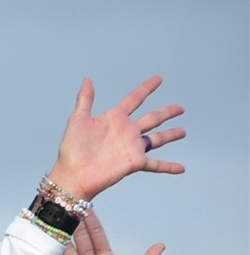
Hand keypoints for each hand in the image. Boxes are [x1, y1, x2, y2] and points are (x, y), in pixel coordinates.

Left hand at [49, 76, 184, 200]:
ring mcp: (132, 147)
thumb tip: (87, 79)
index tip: (158, 79)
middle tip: (180, 107)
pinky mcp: (134, 162)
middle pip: (152, 118)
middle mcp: (126, 132)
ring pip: (158, 138)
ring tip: (183, 131)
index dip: (146, 88)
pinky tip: (181, 168)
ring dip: (171, 134)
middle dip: (166, 112)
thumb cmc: (71, 151)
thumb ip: (85, 100)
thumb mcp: (77, 120)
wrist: (73, 176)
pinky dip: (169, 166)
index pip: (135, 99)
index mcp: (115, 118)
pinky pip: (156, 164)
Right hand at [54, 214, 162, 254]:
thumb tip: (161, 244)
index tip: (87, 206)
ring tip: (55, 224)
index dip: (92, 221)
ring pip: (69, 253)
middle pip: (82, 240)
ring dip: (62, 239)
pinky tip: (45, 252)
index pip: (98, 236)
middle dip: (75, 224)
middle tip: (68, 207)